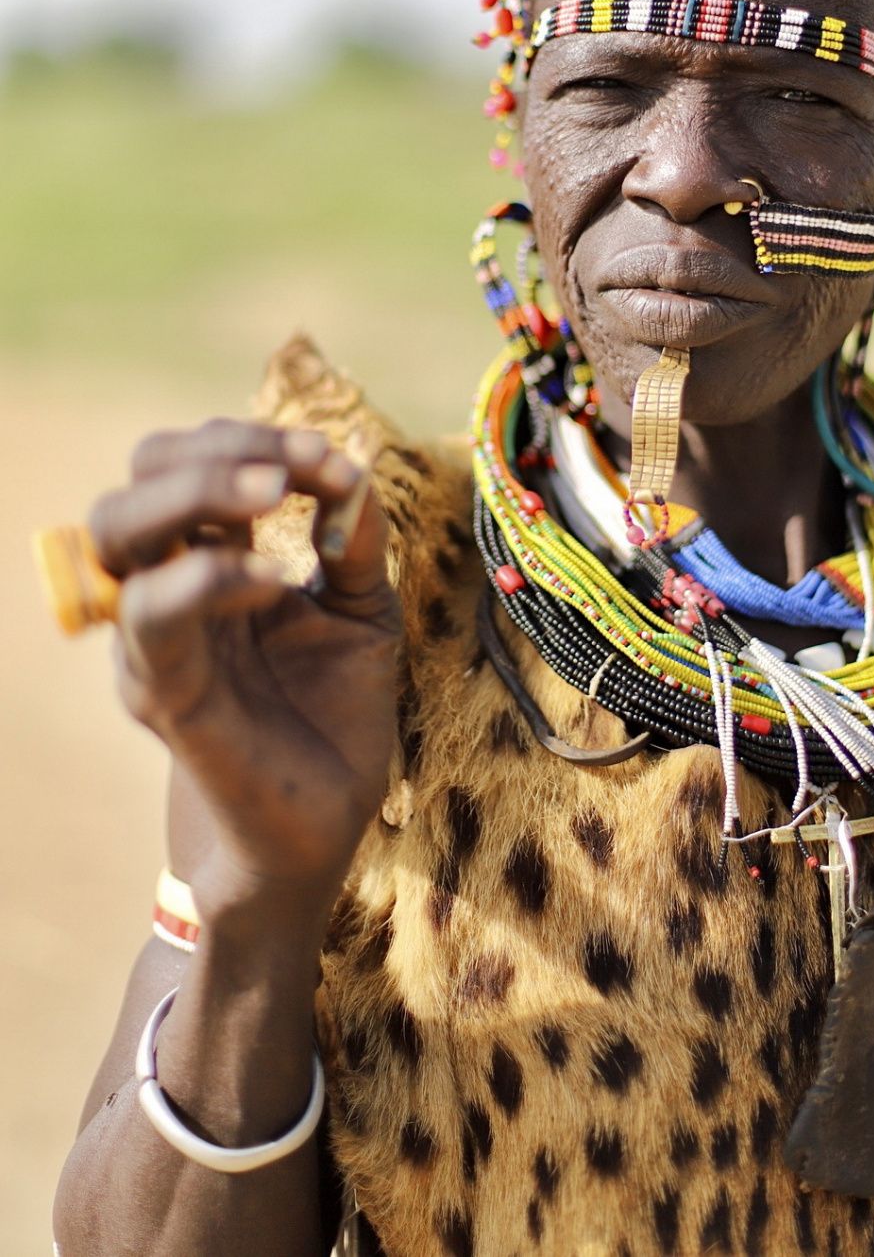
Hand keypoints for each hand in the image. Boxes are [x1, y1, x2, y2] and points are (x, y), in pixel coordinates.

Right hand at [89, 420, 400, 914]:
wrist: (322, 826)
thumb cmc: (334, 713)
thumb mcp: (363, 609)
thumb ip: (355, 539)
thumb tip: (350, 469)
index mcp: (212, 558)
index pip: (190, 461)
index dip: (251, 440)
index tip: (327, 456)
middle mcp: (168, 588)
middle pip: (139, 478)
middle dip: (216, 452)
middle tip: (290, 468)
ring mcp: (155, 639)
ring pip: (118, 529)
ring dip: (199, 492)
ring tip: (276, 492)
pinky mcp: (163, 694)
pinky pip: (151, 615)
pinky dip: (213, 577)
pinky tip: (276, 580)